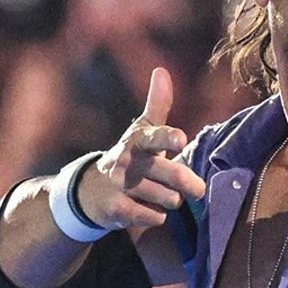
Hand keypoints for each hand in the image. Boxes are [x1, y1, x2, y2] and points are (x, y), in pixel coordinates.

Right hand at [77, 67, 206, 228]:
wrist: (90, 190)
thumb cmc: (130, 156)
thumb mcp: (141, 131)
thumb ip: (157, 104)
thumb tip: (161, 71)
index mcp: (138, 140)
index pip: (154, 136)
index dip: (168, 137)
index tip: (181, 139)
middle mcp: (127, 161)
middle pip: (170, 174)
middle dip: (189, 184)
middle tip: (197, 189)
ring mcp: (119, 186)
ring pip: (166, 198)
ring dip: (172, 200)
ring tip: (164, 196)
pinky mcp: (116, 209)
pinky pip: (152, 216)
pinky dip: (156, 216)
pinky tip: (149, 210)